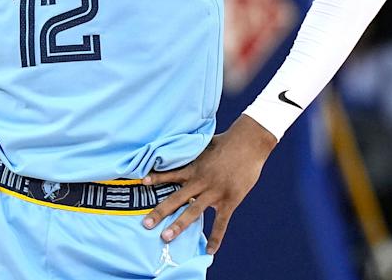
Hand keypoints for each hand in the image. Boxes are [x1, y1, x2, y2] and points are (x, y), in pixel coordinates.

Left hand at [140, 114, 276, 254]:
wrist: (249, 143)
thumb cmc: (226, 141)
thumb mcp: (204, 143)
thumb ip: (191, 149)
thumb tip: (179, 144)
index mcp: (194, 167)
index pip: (171, 174)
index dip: (157, 178)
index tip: (142, 182)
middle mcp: (200, 181)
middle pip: (176, 198)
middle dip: (160, 212)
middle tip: (146, 224)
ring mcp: (214, 192)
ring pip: (193, 211)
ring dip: (179, 225)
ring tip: (166, 237)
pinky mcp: (229, 200)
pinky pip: (221, 223)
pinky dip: (216, 237)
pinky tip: (210, 251)